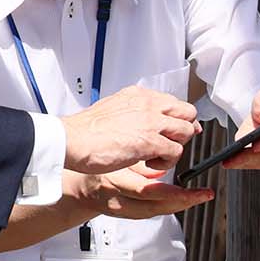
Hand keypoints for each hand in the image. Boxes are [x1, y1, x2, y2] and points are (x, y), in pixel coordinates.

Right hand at [62, 84, 197, 174]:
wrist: (72, 139)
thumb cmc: (86, 130)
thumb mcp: (114, 108)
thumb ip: (133, 111)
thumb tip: (148, 119)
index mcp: (138, 96)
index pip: (173, 102)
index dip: (177, 119)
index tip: (174, 130)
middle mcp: (148, 105)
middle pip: (187, 113)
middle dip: (182, 130)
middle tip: (168, 144)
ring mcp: (151, 122)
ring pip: (186, 132)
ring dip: (175, 147)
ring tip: (156, 157)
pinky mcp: (150, 141)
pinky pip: (175, 152)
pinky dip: (167, 162)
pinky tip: (150, 165)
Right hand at [83, 163, 215, 220]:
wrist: (78, 188)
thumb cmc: (93, 168)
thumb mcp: (114, 156)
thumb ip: (138, 159)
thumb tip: (162, 161)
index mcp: (113, 180)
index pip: (147, 190)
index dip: (174, 192)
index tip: (193, 188)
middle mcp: (118, 199)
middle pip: (155, 205)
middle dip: (183, 201)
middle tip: (203, 194)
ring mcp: (121, 209)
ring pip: (155, 211)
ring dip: (179, 204)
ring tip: (199, 196)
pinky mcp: (126, 215)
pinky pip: (150, 212)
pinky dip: (168, 206)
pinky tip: (182, 200)